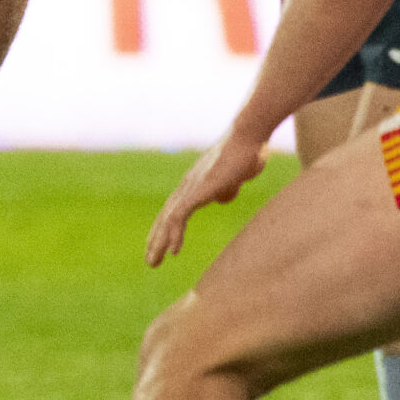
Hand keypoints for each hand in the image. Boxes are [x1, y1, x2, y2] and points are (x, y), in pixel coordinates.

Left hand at [145, 129, 270, 267]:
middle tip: (151, 261)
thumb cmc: (247, 153)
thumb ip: (226, 187)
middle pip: (166, 216)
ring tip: (154, 262)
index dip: (167, 229)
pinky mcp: (198, 190)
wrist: (248, 137)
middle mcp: (187, 185)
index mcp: (195, 183)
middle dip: (157, 240)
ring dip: (160, 242)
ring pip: (168, 219)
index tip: (163, 247)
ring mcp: (191, 187)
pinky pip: (180, 216)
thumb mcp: (235, 177)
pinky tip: (173, 251)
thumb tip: (221, 197)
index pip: (174, 210)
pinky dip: (175, 234)